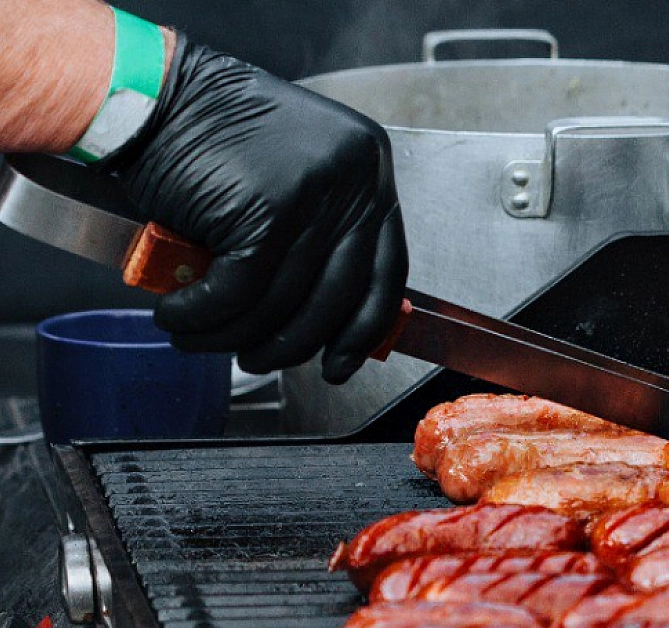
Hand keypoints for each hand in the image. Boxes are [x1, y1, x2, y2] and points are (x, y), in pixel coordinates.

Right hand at [109, 37, 405, 383]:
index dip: (363, 329)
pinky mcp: (266, 211)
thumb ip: (322, 231)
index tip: (342, 362)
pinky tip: (178, 318)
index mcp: (371, 169)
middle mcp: (355, 179)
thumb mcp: (294, 176)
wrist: (151, 95)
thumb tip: (334, 319)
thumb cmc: (214, 137)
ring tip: (200, 340)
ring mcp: (314, 194)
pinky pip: (237, 293)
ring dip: (235, 336)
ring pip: (282, 303)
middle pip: (337, 298)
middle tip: (257, 360)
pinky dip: (202, 316)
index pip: (387, 271)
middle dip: (292, 344)